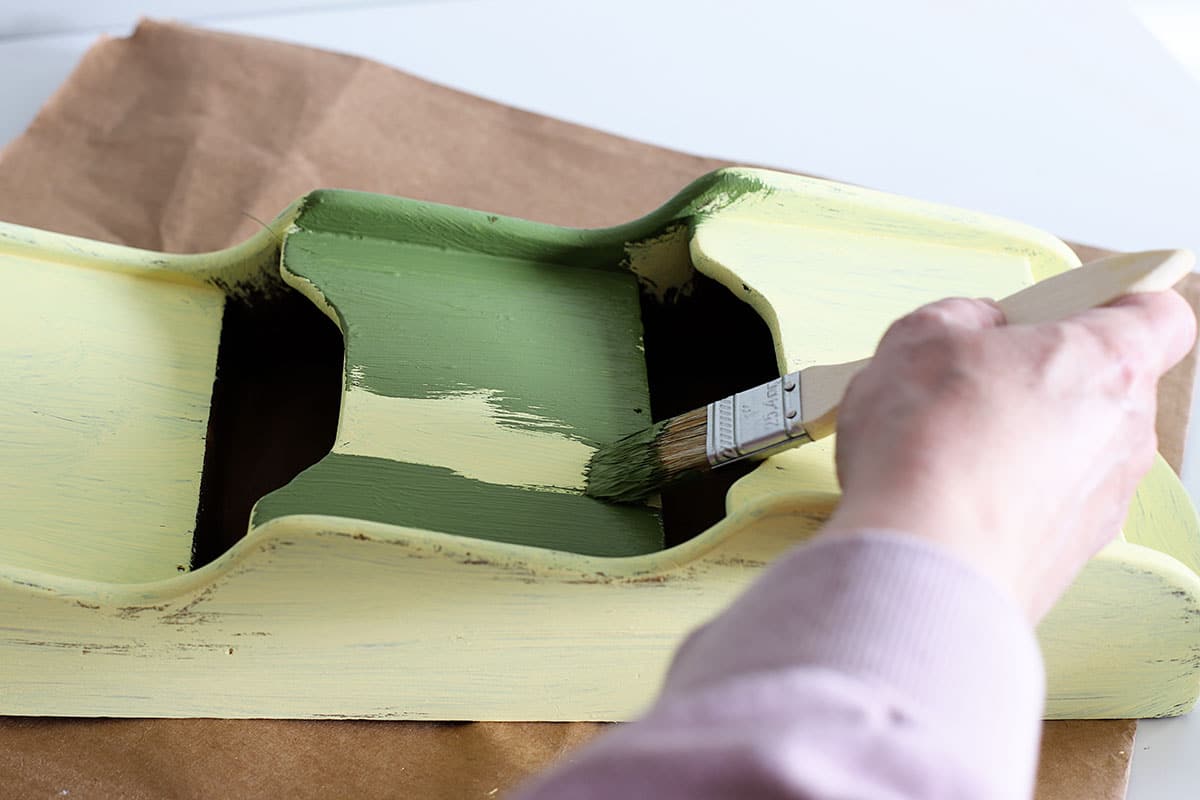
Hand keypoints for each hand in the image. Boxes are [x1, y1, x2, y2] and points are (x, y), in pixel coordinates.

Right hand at [824, 289, 1196, 619]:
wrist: (921, 563)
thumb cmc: (932, 449)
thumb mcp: (919, 337)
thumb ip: (959, 317)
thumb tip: (972, 327)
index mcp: (1109, 363)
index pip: (1161, 314)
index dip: (1118, 301)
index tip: (1072, 304)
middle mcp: (1125, 435)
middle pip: (1105, 386)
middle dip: (1045, 377)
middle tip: (975, 379)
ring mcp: (1102, 503)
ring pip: (1073, 450)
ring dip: (1023, 440)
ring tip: (948, 447)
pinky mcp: (1068, 555)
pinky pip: (1046, 504)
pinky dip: (1007, 495)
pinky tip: (949, 495)